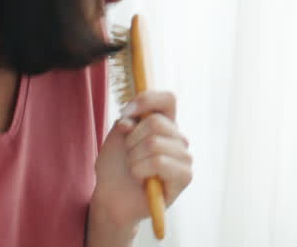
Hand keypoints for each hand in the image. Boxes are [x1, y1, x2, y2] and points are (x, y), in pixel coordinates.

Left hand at [91, 90, 192, 230]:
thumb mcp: (116, 137)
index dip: (146, 100)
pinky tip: (142, 180)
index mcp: (166, 124)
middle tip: (129, 155)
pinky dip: (141, 170)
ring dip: (134, 158)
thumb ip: (125, 121)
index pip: (168, 99)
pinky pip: (159, 163)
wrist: (111, 198)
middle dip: (132, 140)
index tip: (126, 114)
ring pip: (154, 144)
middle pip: (156, 122)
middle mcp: (178, 138)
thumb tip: (130, 121)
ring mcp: (184, 157)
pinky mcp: (185, 176)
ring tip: (134, 169)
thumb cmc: (115, 167)